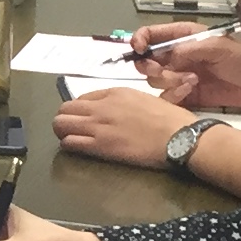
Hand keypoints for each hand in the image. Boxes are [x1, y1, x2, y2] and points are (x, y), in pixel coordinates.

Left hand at [52, 86, 196, 169]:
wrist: (179, 136)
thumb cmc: (171, 119)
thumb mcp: (146, 99)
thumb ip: (127, 102)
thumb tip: (120, 109)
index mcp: (115, 93)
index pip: (82, 97)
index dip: (81, 109)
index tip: (85, 117)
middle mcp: (102, 106)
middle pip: (65, 109)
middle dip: (66, 118)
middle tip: (73, 128)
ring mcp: (98, 126)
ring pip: (61, 124)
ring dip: (62, 131)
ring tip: (71, 138)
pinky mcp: (100, 146)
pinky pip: (70, 142)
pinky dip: (69, 144)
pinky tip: (76, 148)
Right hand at [132, 25, 240, 112]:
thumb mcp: (216, 46)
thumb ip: (188, 49)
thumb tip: (167, 58)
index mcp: (182, 37)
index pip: (150, 34)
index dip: (140, 40)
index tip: (139, 50)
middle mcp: (177, 56)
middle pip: (146, 60)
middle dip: (151, 67)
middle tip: (163, 72)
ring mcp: (179, 75)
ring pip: (155, 81)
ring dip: (168, 81)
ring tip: (189, 81)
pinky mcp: (185, 95)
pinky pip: (166, 97)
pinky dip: (173, 95)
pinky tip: (190, 90)